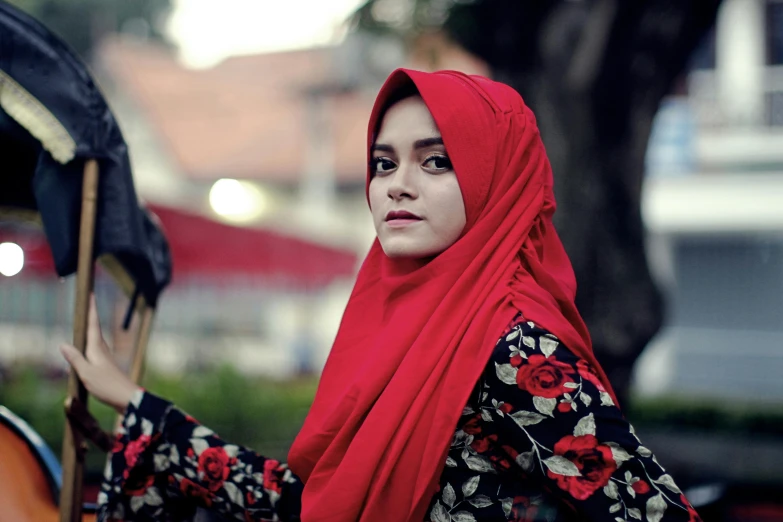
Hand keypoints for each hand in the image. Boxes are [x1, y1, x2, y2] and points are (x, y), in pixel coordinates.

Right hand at [60, 294, 140, 413]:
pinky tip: (88, 345)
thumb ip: (75, 359)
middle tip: (88, 300)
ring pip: (96, 338)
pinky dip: (91, 341)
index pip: (93, 324)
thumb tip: (63, 344)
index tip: (91, 293)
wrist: (127, 398)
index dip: (91, 309)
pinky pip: (96, 348)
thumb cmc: (107, 386)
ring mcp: (105, 357)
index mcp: (97, 348)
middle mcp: (103, 349)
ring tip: (86, 318)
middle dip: (91, 314)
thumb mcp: (86, 373)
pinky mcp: (106, 365)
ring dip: (91, 326)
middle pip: (95, 328)